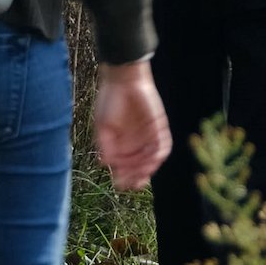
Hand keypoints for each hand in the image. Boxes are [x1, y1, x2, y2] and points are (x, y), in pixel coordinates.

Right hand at [93, 59, 170, 191]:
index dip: (123, 180)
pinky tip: (151, 158)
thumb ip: (105, 146)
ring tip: (141, 172)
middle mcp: (135, 145)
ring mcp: (148, 138)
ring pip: (151, 161)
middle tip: (133, 182)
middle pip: (139, 170)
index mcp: (120, 147)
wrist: (123, 81)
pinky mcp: (159, 128)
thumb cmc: (109, 102)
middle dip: (136, 178)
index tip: (120, 183)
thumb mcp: (102, 126)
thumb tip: (105, 165)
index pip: (124, 170)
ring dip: (147, 169)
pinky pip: (163, 146)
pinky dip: (158, 155)